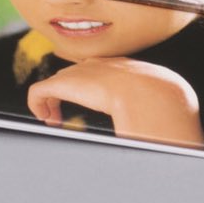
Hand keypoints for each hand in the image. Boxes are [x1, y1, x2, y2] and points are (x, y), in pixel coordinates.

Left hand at [25, 56, 203, 147]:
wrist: (154, 96)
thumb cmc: (165, 107)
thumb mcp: (161, 105)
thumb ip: (155, 111)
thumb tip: (164, 136)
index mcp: (123, 70)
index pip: (99, 72)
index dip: (90, 89)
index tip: (95, 107)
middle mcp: (100, 66)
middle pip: (74, 75)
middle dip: (67, 93)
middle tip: (63, 117)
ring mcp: (82, 72)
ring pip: (57, 81)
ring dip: (52, 101)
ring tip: (54, 120)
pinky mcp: (66, 84)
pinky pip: (40, 90)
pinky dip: (38, 103)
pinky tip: (47, 120)